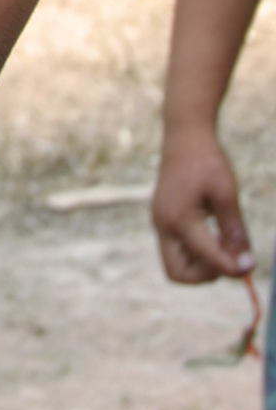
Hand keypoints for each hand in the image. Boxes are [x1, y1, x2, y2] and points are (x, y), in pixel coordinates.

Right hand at [153, 126, 254, 282]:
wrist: (185, 135)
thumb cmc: (208, 161)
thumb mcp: (227, 195)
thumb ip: (235, 232)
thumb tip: (246, 264)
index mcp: (178, 218)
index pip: (206, 258)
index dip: (231, 268)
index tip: (250, 266)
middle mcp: (163, 224)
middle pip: (178, 274)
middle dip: (206, 274)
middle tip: (229, 258)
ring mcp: (160, 222)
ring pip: (176, 264)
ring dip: (201, 264)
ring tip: (224, 243)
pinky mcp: (163, 218)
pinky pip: (177, 248)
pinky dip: (196, 251)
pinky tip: (214, 234)